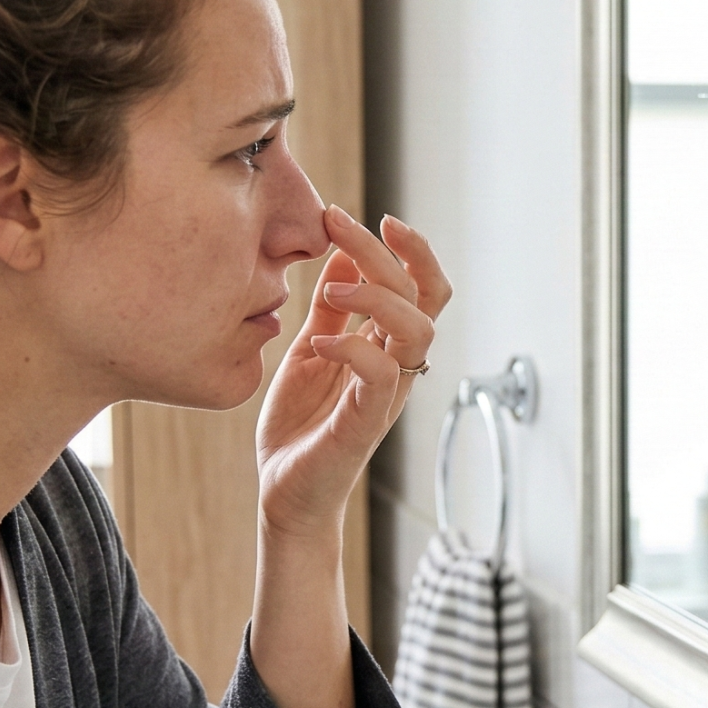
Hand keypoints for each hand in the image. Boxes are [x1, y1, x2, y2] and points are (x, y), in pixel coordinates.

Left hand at [256, 205, 452, 538]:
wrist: (283, 491)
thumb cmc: (301, 424)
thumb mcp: (312, 349)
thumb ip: (332, 309)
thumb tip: (343, 253)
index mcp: (388, 347)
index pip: (422, 286)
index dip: (407, 248)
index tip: (364, 216)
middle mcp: (397, 367)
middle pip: (424, 296)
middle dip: (387, 252)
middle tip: (340, 222)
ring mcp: (385, 394)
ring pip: (417, 330)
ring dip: (377, 295)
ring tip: (331, 288)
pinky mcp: (365, 422)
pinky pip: (379, 375)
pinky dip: (352, 347)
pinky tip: (319, 341)